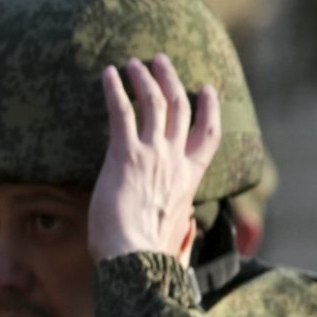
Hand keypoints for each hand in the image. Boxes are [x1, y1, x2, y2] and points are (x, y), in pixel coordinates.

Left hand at [87, 54, 220, 261]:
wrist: (134, 256)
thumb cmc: (148, 253)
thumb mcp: (174, 235)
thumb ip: (182, 226)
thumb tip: (186, 228)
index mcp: (190, 177)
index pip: (208, 133)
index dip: (209, 107)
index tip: (206, 88)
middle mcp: (175, 159)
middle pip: (180, 107)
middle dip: (171, 80)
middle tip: (160, 61)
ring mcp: (153, 154)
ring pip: (154, 102)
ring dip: (144, 78)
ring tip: (133, 62)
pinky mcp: (125, 155)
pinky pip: (122, 112)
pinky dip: (116, 90)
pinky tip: (108, 75)